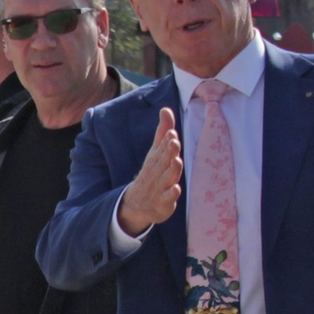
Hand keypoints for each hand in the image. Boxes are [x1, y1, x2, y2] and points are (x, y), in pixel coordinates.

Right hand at [118, 106, 183, 235]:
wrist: (137, 204)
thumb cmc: (152, 173)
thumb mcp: (156, 152)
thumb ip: (163, 131)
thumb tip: (166, 109)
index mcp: (156, 159)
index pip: (161, 148)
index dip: (167, 141)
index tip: (172, 133)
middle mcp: (157, 171)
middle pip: (164, 161)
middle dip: (169, 152)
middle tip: (174, 142)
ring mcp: (159, 187)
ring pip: (167, 177)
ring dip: (172, 169)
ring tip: (177, 161)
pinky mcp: (163, 202)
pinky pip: (166, 198)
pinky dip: (171, 194)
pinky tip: (175, 188)